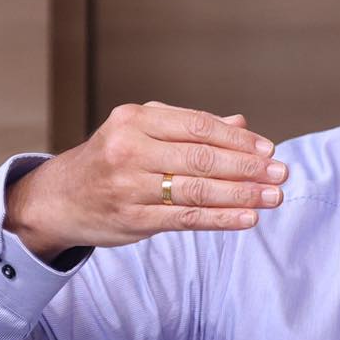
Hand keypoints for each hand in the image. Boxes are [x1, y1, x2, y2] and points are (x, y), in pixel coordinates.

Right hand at [5, 103, 287, 258]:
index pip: (198, 126)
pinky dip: (221, 219)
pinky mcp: (133, 219)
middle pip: (202, 157)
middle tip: (281, 173)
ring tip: (273, 196)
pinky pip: (186, 219)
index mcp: (136, 119)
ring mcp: (130, 186)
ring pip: (198, 190)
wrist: (58, 198)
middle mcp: (130, 149)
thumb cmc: (110, 161)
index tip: (269, 149)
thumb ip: (190, 129)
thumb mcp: (142, 133)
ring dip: (242, 194)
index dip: (238, 139)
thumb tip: (242, 124)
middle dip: (248, 166)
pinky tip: (248, 218)